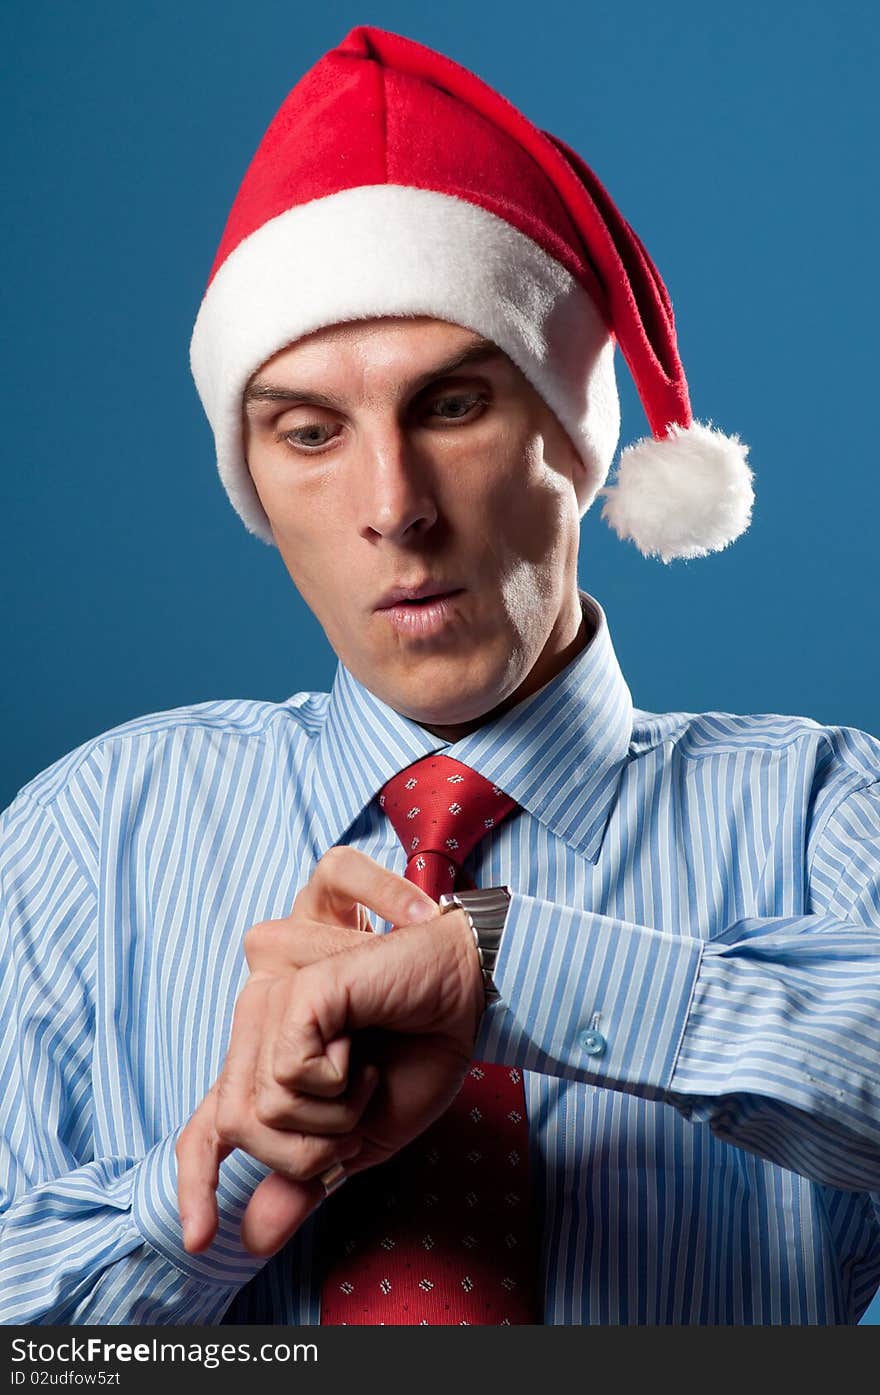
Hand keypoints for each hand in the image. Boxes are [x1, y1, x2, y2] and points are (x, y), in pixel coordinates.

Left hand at [176, 848, 482, 1257]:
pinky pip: (289, 1073)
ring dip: (332, 1113)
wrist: (466, 997)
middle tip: (358, 1114)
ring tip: (367, 1071)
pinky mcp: (295, 991)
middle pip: (235, 1126)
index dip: (196, 1182)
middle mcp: (255, 1022)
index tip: (201, 1240)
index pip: (206, 1126)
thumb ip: (306, 1178)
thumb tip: (253, 1240)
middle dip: (305, 1150)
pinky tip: (364, 1043)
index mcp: (265, 1059)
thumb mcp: (363, 1136)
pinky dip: (339, 1081)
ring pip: (263, 1107)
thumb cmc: (420, 1050)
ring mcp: (270, 1000)